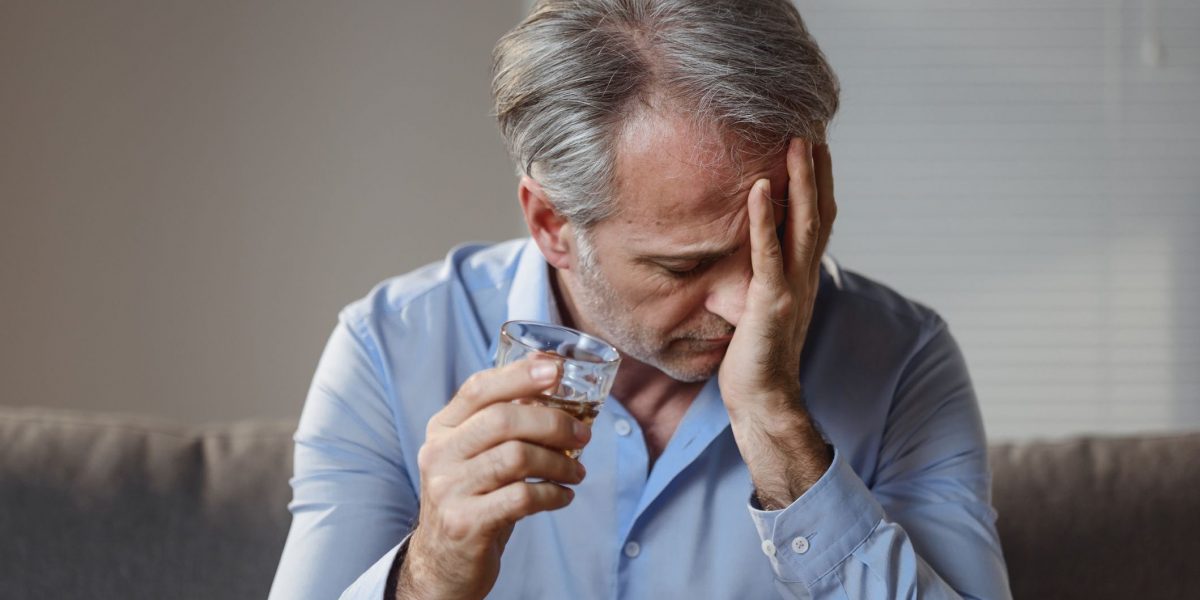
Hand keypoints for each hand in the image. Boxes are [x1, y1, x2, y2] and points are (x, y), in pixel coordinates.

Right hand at [396, 359, 590, 598]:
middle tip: (583, 435)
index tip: (555, 368)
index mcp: (442, 428)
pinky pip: (522, 498)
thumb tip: (551, 378)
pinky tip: (563, 497)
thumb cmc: (472, 497)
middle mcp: (439, 454)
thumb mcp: (475, 454)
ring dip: (559, 463)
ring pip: (517, 457)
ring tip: (577, 472)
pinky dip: (553, 494)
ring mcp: (448, 489)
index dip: (518, 374)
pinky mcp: (466, 523)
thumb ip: (503, 421)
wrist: (442, 561)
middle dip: (553, 423)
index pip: (478, 388)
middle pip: (503, 420)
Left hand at [717, 137, 835, 507]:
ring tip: (797, 140)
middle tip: (811, 123)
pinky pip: (768, 252)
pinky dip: (765, 218)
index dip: (818, 178)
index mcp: (804, 274)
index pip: (817, 216)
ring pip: (803, 223)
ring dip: (801, 180)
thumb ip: (765, 277)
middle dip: (817, 167)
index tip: (812, 139)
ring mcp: (792, 287)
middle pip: (819, 210)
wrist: (764, 401)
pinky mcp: (772, 302)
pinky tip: (760, 187)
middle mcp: (805, 275)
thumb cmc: (756, 357)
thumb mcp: (764, 306)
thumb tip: (752, 252)